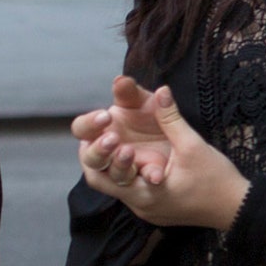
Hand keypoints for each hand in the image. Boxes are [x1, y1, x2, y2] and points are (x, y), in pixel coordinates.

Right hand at [71, 75, 173, 189]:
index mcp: (101, 130)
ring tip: (130, 152)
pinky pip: (140, 186)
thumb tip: (119, 80)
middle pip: (90, 157)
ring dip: (119, 165)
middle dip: (99, 149)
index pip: (82, 129)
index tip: (106, 117)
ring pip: (109, 175)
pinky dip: (148, 177)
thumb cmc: (154, 120)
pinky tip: (157, 174)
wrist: (183, 148)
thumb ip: (131, 94)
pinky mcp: (142, 184)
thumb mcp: (145, 104)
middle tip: (113, 139)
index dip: (89, 124)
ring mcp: (122, 170)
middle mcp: (107, 153)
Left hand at [76, 85, 249, 231]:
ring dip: (114, 164)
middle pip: (101, 182)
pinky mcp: (154, 210)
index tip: (96, 131)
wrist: (237, 208)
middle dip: (99, 157)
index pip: (100, 176)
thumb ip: (172, 119)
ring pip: (116, 186)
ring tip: (115, 140)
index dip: (94, 152)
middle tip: (102, 133)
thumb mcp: (193, 146)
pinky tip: (135, 155)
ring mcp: (145, 210)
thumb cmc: (216, 179)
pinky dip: (130, 172)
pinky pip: (132, 190)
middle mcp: (138, 204)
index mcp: (143, 192)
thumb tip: (160, 90)